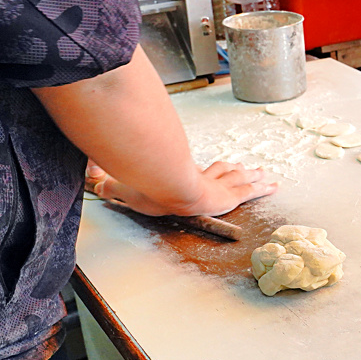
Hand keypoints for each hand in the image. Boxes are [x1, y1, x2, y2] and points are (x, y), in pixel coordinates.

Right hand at [86, 161, 276, 216]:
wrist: (162, 185)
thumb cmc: (144, 185)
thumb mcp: (121, 185)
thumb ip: (106, 181)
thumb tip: (89, 175)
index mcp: (181, 176)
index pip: (199, 172)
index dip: (210, 170)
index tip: (219, 165)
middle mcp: (200, 177)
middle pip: (223, 172)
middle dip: (236, 171)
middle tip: (250, 168)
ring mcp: (215, 185)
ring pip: (238, 178)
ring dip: (251, 176)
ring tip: (265, 175)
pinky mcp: (226, 194)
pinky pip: (248, 190)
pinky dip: (260, 187)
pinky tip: (271, 185)